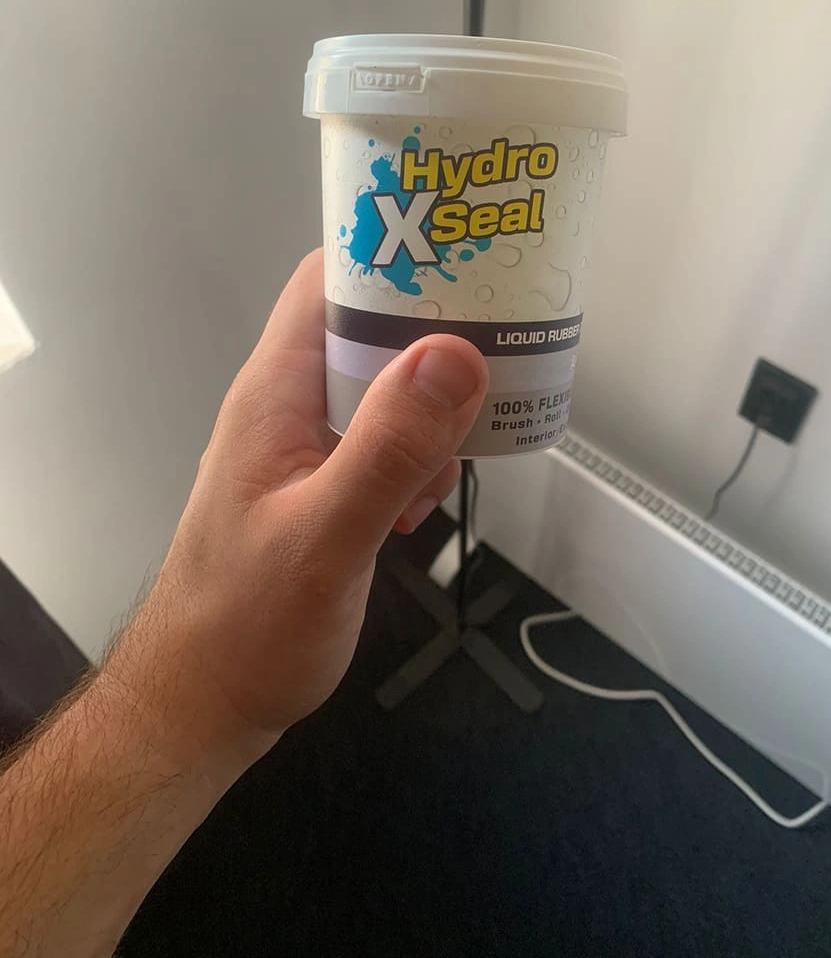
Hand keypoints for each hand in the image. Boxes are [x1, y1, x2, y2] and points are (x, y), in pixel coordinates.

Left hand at [105, 248, 487, 779]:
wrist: (205, 701)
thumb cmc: (246, 628)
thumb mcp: (326, 536)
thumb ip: (388, 449)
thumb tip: (453, 356)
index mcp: (275, 392)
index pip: (329, 281)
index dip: (394, 256)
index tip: (467, 257)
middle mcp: (288, 405)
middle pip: (368, 329)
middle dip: (433, 338)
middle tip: (498, 350)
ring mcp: (305, 446)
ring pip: (384, 388)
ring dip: (430, 410)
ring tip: (453, 454)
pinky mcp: (322, 484)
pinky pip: (381, 441)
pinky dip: (415, 457)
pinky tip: (420, 502)